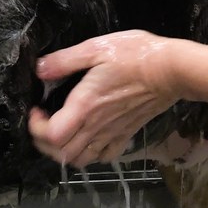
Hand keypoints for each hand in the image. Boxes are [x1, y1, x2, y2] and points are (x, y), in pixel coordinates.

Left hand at [29, 30, 179, 167]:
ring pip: (81, 160)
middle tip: (41, 123)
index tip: (36, 110)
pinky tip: (88, 138)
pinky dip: (90, 155)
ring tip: (60, 132)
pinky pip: (104, 157)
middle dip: (43, 143)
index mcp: (85, 105)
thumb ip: (65, 60)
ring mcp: (113, 133)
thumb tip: (40, 68)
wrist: (171, 70)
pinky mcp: (127, 134)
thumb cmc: (135, 55)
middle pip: (62, 154)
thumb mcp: (95, 48)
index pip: (52, 135)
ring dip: (64, 152)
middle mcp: (96, 125)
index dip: (36, 128)